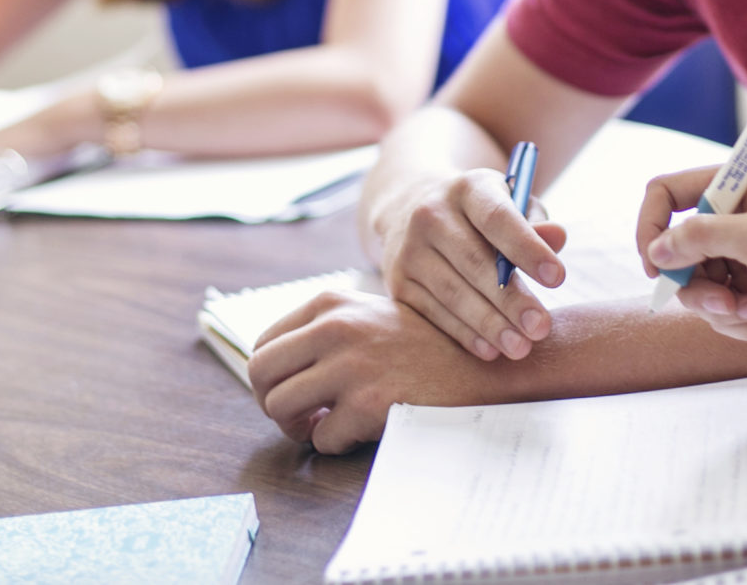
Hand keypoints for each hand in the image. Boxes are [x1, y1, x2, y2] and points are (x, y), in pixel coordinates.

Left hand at [249, 289, 499, 452]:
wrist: (486, 363)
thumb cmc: (427, 346)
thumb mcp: (372, 317)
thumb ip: (326, 331)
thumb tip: (277, 368)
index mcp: (330, 303)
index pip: (264, 342)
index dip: (270, 376)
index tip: (292, 390)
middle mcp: (335, 328)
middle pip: (259, 373)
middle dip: (272, 403)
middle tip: (299, 417)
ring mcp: (351, 365)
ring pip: (279, 407)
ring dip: (298, 428)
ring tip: (325, 426)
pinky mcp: (368, 404)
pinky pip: (321, 438)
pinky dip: (336, 443)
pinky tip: (363, 429)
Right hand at [374, 168, 568, 362]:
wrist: (411, 210)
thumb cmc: (480, 215)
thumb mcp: (509, 204)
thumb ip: (536, 222)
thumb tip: (557, 238)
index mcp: (467, 188)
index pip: (497, 217)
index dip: (528, 248)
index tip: (558, 278)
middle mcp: (431, 214)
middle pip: (474, 261)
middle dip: (510, 299)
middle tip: (541, 328)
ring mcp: (409, 249)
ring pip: (452, 293)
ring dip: (488, 324)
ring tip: (520, 347)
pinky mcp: (397, 282)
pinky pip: (434, 313)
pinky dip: (463, 334)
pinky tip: (490, 350)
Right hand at [637, 166, 746, 347]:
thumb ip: (701, 237)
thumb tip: (656, 250)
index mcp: (737, 186)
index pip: (667, 194)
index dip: (652, 227)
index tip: (656, 265)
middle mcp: (735, 219)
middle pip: (678, 253)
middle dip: (699, 286)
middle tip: (726, 302)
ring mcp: (743, 257)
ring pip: (698, 290)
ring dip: (727, 310)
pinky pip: (724, 313)